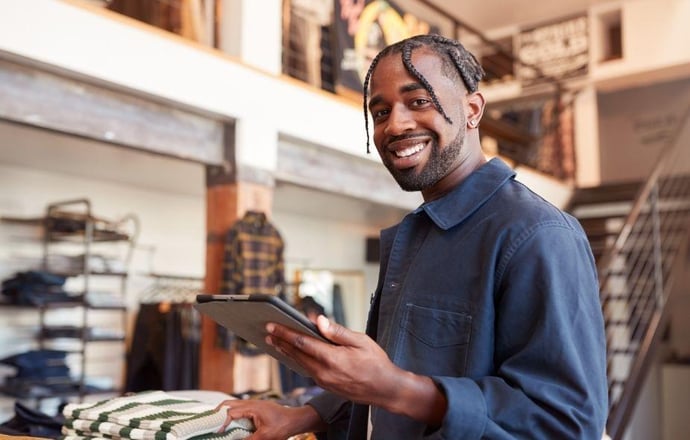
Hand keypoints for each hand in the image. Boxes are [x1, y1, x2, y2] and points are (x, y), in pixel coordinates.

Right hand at [215, 399, 324, 439]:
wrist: (295, 420)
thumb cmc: (282, 427)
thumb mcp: (264, 437)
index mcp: (252, 407)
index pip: (231, 412)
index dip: (222, 423)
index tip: (218, 432)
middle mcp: (251, 403)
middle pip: (230, 403)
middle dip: (218, 411)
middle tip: (209, 421)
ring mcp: (254, 405)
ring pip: (235, 405)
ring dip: (226, 412)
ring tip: (217, 422)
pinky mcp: (257, 409)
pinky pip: (241, 408)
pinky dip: (234, 414)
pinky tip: (231, 422)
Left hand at [266, 315, 401, 408]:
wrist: (385, 390)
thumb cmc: (376, 363)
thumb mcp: (361, 342)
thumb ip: (338, 331)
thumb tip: (318, 320)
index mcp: (332, 358)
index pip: (302, 342)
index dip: (285, 333)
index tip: (272, 326)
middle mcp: (324, 372)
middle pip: (296, 354)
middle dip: (280, 341)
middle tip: (267, 331)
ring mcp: (324, 381)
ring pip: (299, 364)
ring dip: (286, 351)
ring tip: (274, 342)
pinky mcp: (326, 386)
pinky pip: (307, 370)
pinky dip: (297, 360)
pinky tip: (293, 354)